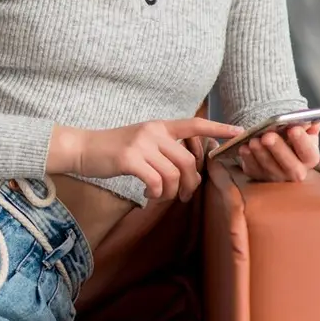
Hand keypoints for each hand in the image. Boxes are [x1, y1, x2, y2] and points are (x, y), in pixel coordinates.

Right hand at [51, 118, 243, 201]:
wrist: (80, 148)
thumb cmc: (111, 150)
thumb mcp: (139, 140)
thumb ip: (162, 148)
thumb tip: (186, 169)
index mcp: (158, 126)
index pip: (194, 124)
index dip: (218, 128)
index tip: (239, 132)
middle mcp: (152, 132)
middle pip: (187, 161)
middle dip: (190, 183)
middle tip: (183, 197)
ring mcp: (141, 144)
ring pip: (173, 174)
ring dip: (170, 192)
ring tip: (160, 196)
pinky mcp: (129, 159)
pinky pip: (156, 181)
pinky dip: (155, 193)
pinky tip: (147, 194)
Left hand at [233, 122, 319, 181]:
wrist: (276, 148)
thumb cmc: (290, 139)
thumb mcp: (302, 132)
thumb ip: (309, 126)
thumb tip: (314, 121)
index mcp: (309, 159)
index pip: (308, 152)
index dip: (302, 141)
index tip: (293, 129)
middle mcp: (295, 172)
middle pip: (289, 164)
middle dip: (278, 149)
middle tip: (268, 136)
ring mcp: (276, 176)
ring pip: (269, 167)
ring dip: (260, 153)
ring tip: (253, 140)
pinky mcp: (259, 176)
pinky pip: (253, 169)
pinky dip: (247, 158)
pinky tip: (244, 147)